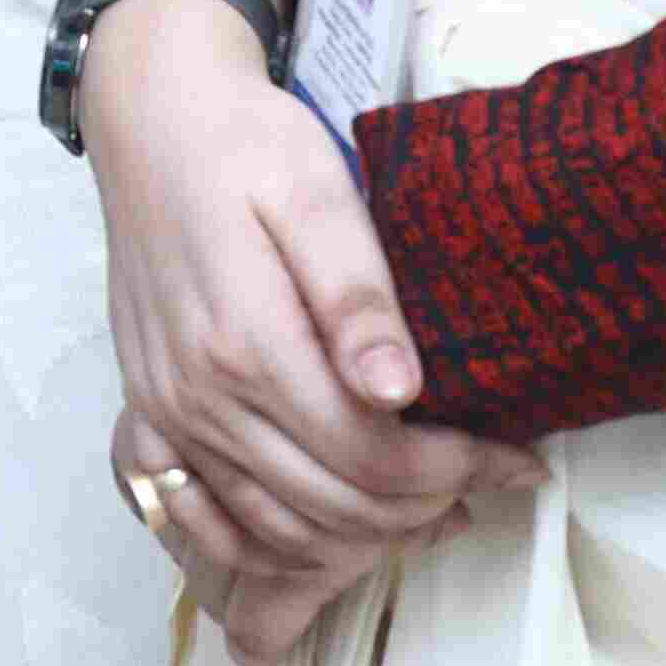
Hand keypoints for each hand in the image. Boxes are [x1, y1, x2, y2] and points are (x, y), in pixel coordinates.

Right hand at [76, 0, 532, 665]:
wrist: (152, 120)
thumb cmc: (247, 146)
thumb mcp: (317, 194)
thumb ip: (358, 297)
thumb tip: (399, 392)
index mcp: (247, 343)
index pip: (372, 457)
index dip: (456, 472)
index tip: (516, 459)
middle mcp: (198, 394)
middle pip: (332, 505)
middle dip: (423, 508)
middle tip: (485, 477)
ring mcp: (166, 410)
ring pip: (277, 526)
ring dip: (361, 535)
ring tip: (431, 503)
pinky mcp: (149, 411)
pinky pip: (207, 519)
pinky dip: (275, 544)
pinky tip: (333, 525)